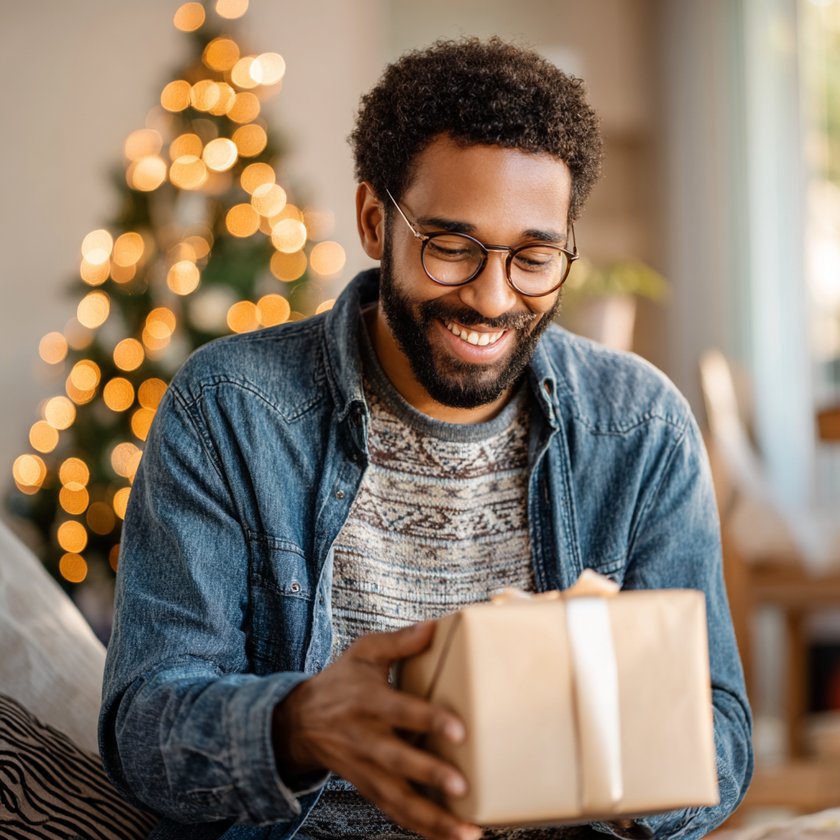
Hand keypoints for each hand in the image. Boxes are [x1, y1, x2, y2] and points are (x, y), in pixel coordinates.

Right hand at [272, 621, 481, 839]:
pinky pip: (395, 813)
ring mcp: (365, 769)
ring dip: (432, 819)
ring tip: (467, 832)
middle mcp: (366, 738)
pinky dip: (422, 829)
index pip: (401, 711)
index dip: (428, 720)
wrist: (301, 720)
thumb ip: (401, 641)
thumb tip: (436, 625)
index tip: (459, 730)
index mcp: (368, 701)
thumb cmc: (342, 681)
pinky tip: (451, 838)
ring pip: (398, 799)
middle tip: (462, 787)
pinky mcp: (367, 788)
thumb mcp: (365, 652)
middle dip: (429, 775)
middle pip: (398, 761)